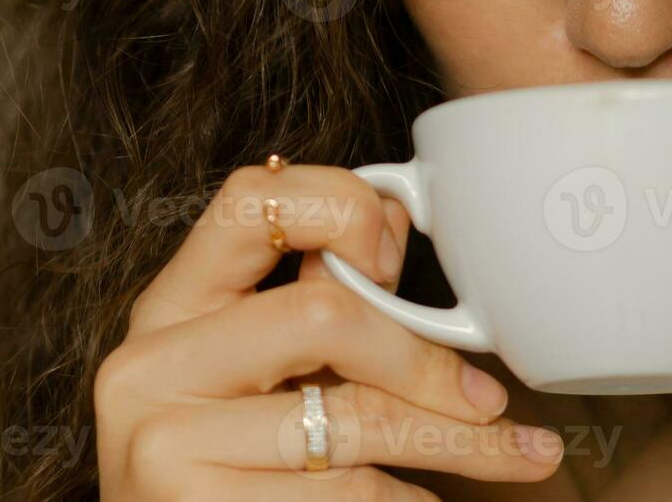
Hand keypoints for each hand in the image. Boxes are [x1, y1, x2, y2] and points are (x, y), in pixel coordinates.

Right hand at [94, 162, 563, 499]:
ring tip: (520, 454)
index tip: (396, 259)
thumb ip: (321, 300)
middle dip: (423, 361)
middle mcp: (152, 364)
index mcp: (173, 305)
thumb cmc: (239, 462)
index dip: (341, 210)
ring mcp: (162, 443)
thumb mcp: (268, 369)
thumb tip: (399, 222)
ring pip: (350, 422)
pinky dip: (407, 499)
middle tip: (487, 396)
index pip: (251, 200)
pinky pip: (343, 495)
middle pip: (321, 315)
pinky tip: (433, 498)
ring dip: (456, 443)